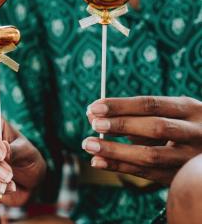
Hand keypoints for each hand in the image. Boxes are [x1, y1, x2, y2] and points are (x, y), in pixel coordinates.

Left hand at [82, 96, 201, 183]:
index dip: (121, 105)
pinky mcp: (180, 177)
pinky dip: (119, 167)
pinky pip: (147, 174)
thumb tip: (91, 113)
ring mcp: (191, 158)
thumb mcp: (163, 114)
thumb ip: (130, 114)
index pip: (152, 104)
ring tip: (88, 145)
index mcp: (191, 109)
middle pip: (156, 128)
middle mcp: (196, 132)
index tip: (95, 107)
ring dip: (115, 151)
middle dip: (122, 125)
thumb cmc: (178, 127)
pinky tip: (97, 161)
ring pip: (151, 155)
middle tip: (94, 123)